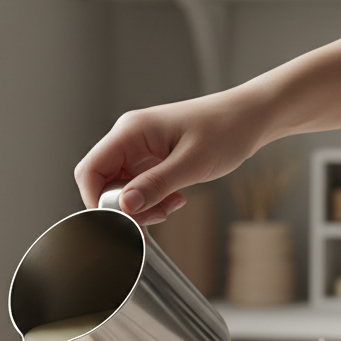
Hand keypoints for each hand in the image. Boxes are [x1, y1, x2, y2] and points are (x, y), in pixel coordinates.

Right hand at [74, 89, 266, 226]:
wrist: (250, 118)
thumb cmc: (226, 130)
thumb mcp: (192, 163)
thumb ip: (155, 185)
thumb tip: (124, 207)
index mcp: (130, 131)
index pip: (90, 171)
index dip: (97, 202)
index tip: (121, 222)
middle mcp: (128, 139)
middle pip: (102, 184)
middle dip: (123, 209)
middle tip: (153, 218)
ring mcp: (138, 150)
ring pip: (120, 190)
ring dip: (140, 207)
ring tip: (170, 206)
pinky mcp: (150, 161)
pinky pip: (137, 188)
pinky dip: (152, 201)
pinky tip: (175, 199)